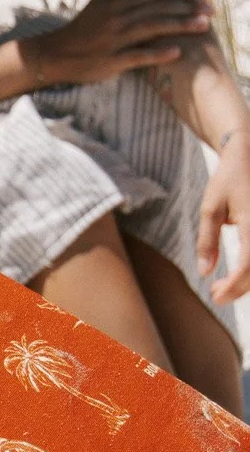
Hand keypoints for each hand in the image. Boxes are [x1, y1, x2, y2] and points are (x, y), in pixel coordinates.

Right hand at [19, 0, 210, 86]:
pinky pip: (138, 56)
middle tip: (212, 10)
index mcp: (117, 2)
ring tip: (203, 26)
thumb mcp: (100, 0)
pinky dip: (158, 54)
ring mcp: (115, 40)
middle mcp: (118, 18)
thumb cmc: (82, 28)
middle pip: (159, 9)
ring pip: (153, 28)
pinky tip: (177, 52)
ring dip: (180, 26)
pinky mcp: (112, 61)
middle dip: (188, 9)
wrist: (56, 53)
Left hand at [198, 131, 249, 303]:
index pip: (249, 265)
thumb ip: (207, 241)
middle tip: (215, 294)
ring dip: (246, 282)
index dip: (234, 286)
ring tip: (222, 285)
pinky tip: (237, 274)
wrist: (249, 155)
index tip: (216, 297)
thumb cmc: (229, 179)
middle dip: (239, 288)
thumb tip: (205, 271)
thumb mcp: (211, 208)